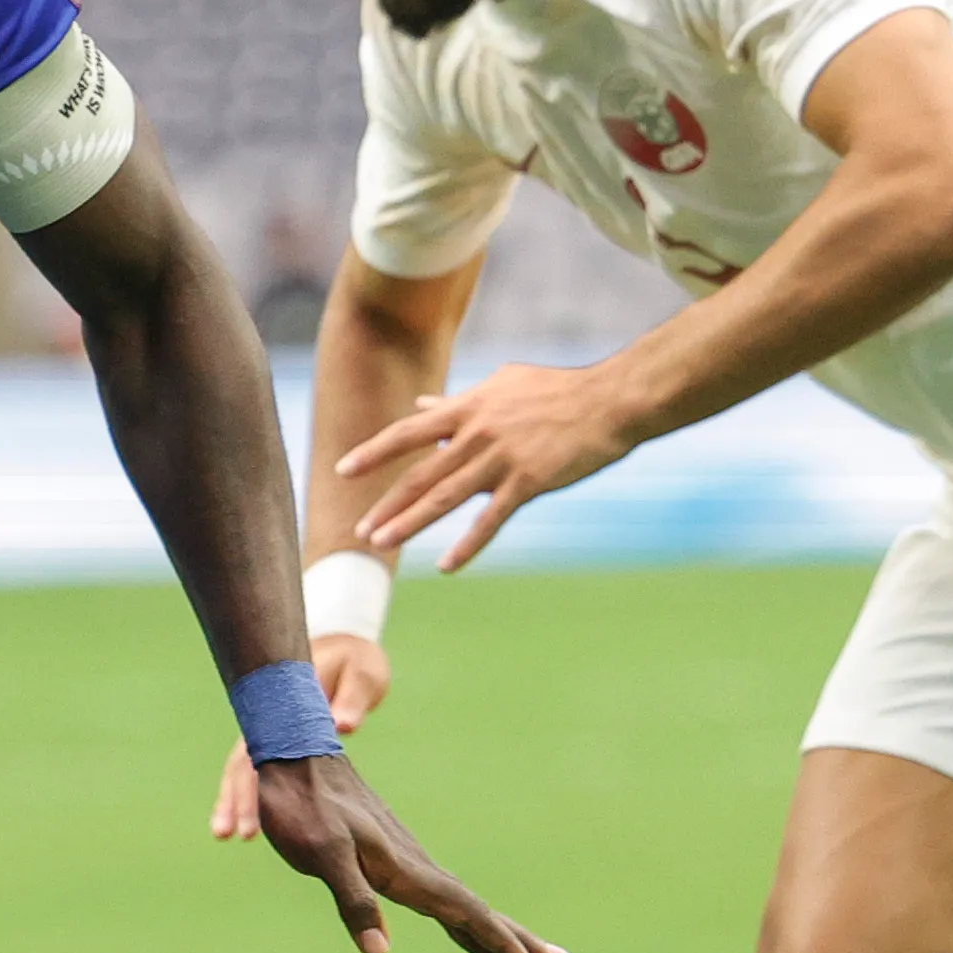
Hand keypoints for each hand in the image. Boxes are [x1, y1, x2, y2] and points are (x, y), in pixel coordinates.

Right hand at [207, 631, 385, 838]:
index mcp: (285, 705)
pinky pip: (263, 772)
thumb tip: (343, 726)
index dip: (250, 783)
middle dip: (234, 799)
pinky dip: (255, 795)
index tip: (248, 809)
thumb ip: (352, 699)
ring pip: (247, 770)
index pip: (260, 748)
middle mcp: (271, 721)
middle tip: (226, 832)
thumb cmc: (355, 662)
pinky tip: (253, 822)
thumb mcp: (362, 674)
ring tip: (224, 834)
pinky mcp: (283, 743)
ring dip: (236, 800)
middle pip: (244, 764)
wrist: (347, 651)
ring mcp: (273, 732)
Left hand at [240, 746, 567, 952]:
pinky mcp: (398, 864)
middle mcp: (422, 873)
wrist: (298, 757)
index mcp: (412, 875)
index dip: (507, 949)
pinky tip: (477, 930)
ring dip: (509, 941)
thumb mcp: (323, 854)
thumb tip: (379, 952)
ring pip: (472, 913)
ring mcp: (414, 868)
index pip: (473, 918)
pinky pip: (450, 904)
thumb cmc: (306, 806)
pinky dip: (475, 924)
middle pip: (486, 921)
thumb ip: (353, 900)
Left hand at [336, 358, 643, 572]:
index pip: (408, 432)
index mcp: (468, 408)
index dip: (374, 451)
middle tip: (360, 530)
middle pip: (421, 473)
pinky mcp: (529, 480)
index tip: (343, 469)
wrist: (609, 401)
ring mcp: (501, 457)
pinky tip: (446, 566)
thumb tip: (422, 404)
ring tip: (383, 543)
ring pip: (445, 497)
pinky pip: (491, 519)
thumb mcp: (501, 386)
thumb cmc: (556, 392)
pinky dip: (467, 544)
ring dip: (411, 523)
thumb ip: (458, 402)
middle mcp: (477, 432)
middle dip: (387, 503)